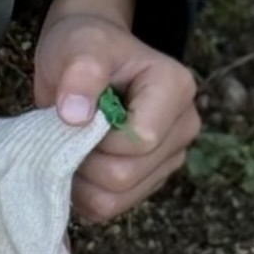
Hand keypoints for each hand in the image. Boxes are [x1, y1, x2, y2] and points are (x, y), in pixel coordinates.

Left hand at [32, 0, 199, 219]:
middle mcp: (184, 126)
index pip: (140, 140)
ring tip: (74, 142)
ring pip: (118, 198)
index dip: (98, 137)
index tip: (79, 113)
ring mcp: (169, 157)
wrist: (84, 57)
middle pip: (127, 175)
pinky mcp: (150, 180)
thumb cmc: (85, 46)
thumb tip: (75, 115)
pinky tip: (81, 160)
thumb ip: (79, 74)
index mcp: (176, 88)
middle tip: (69, 129)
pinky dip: (85, 191)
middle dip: (86, 158)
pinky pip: (111, 208)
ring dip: (83, 178)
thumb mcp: (78, 45)